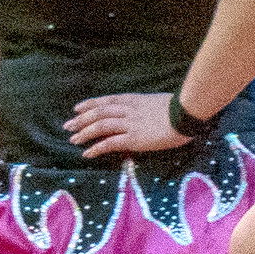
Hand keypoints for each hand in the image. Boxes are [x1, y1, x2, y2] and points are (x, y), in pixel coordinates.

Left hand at [64, 91, 189, 157]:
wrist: (186, 114)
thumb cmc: (180, 109)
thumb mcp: (158, 102)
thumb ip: (146, 107)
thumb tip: (143, 113)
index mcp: (134, 100)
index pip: (106, 100)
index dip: (90, 104)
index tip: (77, 108)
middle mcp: (128, 110)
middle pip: (98, 112)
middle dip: (81, 119)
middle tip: (68, 126)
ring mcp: (130, 124)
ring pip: (100, 126)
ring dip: (84, 133)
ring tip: (73, 140)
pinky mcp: (134, 138)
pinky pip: (110, 142)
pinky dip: (96, 148)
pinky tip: (87, 153)